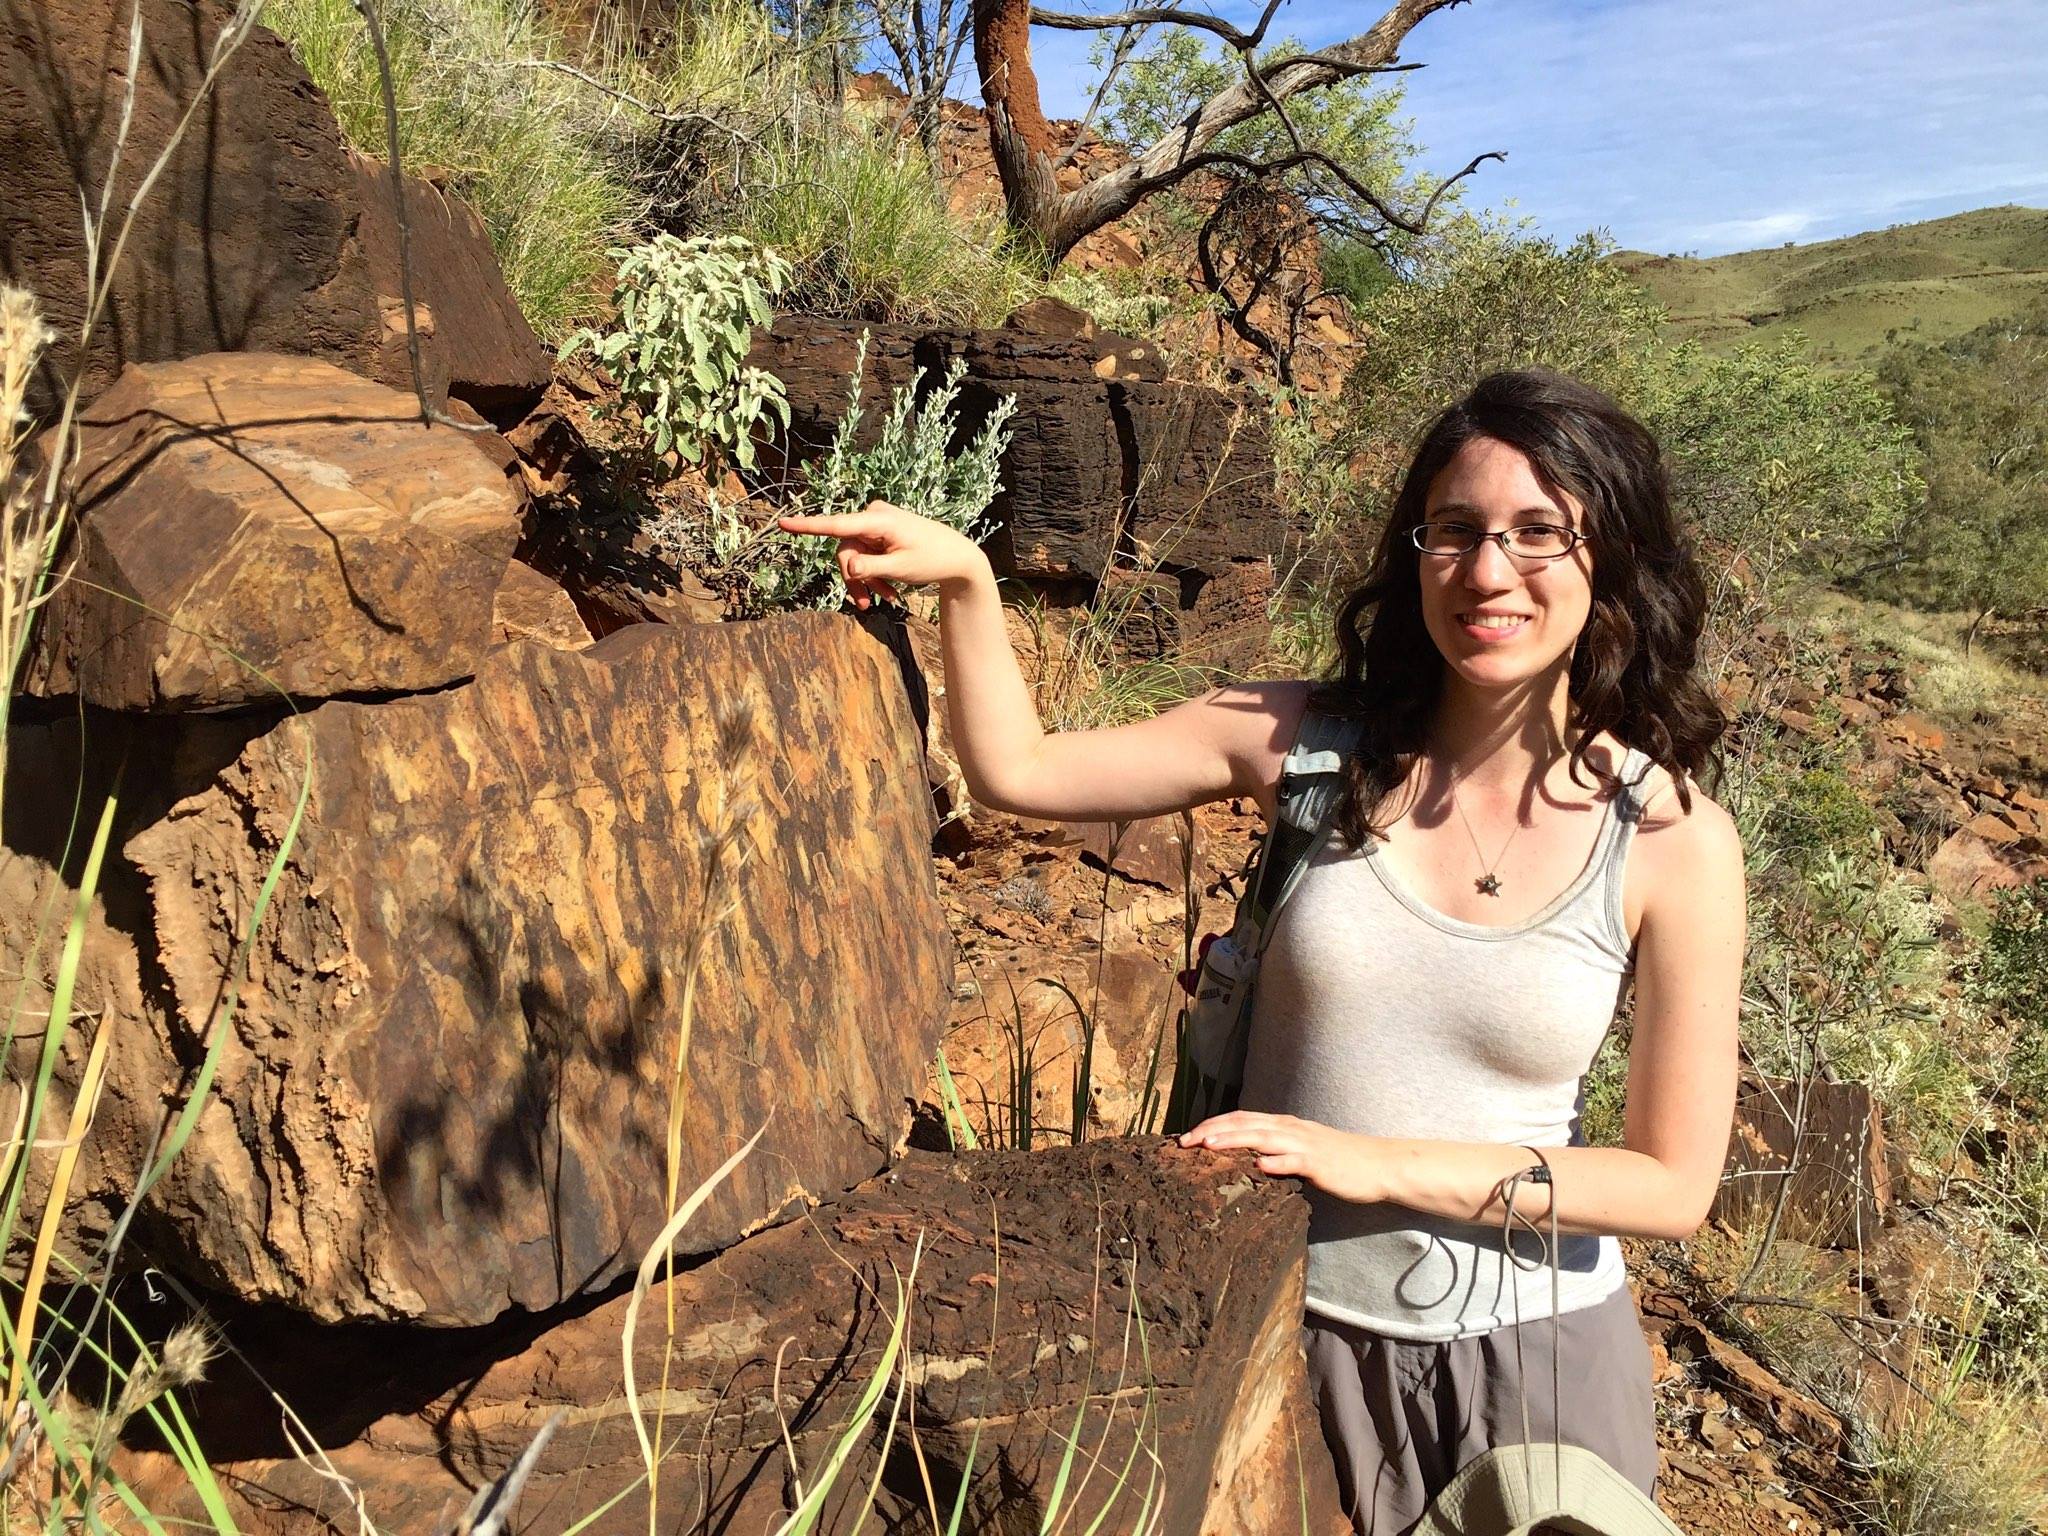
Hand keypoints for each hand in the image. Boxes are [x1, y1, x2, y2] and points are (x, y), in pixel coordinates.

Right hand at [776, 500, 989, 609]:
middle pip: (845, 550)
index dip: (807, 526)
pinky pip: (866, 555)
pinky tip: (889, 592)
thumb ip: (871, 568)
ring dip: (865, 580)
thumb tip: (849, 567)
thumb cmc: (933, 560)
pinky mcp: (880, 534)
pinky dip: (874, 574)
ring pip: (854, 556)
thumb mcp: (901, 569)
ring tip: (885, 599)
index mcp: (879, 520)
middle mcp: (874, 516)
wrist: (958, 558)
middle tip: (866, 605)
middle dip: (854, 578)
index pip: (836, 525)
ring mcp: (876, 524)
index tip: (782, 522)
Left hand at [1177, 1112, 1382, 1204]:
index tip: (1187, 1136)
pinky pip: (1295, 1161)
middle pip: (1245, 1124)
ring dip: (1234, 1140)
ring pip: (1264, 1138)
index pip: (1242, 1119)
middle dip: (1212, 1130)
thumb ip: (1277, 1151)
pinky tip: (1258, 1166)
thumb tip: (1247, 1159)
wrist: (1379, 1165)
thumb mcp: (1302, 1151)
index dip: (1214, 1125)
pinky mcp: (1320, 1164)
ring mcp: (1305, 1145)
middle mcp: (1291, 1130)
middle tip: (1184, 1142)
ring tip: (1208, 1145)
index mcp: (1285, 1126)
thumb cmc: (1340, 1161)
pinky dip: (1275, 1162)